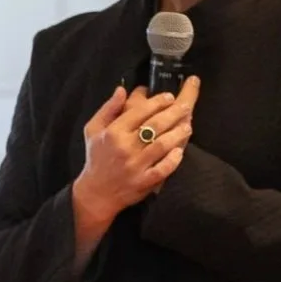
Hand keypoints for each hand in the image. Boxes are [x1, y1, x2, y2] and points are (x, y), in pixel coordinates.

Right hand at [71, 77, 198, 227]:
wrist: (96, 192)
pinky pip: (162, 169)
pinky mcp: (143, 181)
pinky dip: (173, 160)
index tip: (169, 96)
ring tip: (187, 126)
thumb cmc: (96, 157)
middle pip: (154, 126)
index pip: (140, 111)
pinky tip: (180, 151)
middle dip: (173, 113)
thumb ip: (108, 108)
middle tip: (185, 106)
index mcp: (113, 132)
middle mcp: (125, 147)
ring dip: (177, 134)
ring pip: (162, 145)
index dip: (157, 102)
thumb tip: (122, 90)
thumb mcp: (93, 129)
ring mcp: (135, 165)